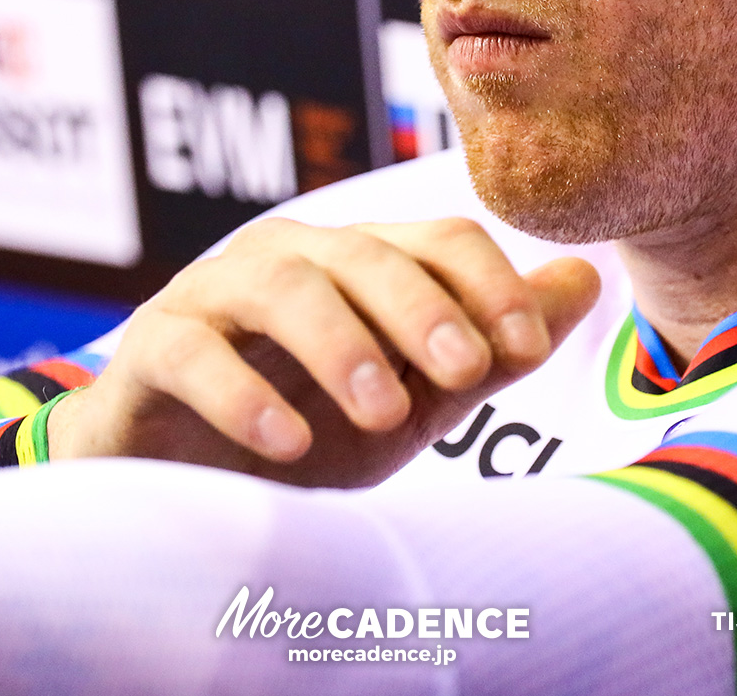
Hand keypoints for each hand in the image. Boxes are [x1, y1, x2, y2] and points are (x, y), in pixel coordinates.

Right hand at [48, 217, 600, 486]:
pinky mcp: (149, 350)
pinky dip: (244, 395)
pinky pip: (194, 352)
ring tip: (386, 414)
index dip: (487, 284)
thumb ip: (490, 349)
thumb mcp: (414, 402)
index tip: (524, 349)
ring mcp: (211, 296)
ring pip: (282, 287)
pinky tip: (289, 443)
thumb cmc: (306, 434)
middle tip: (467, 372)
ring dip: (343, 345)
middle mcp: (286, 259)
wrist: (182, 497)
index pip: (435, 239)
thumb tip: (587, 278)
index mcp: (357, 263)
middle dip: (423, 308)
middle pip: (363, 253)